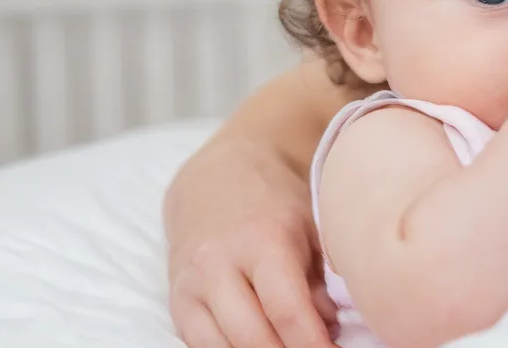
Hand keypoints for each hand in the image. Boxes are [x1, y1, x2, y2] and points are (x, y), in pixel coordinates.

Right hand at [165, 138, 337, 347]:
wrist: (218, 176)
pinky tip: (262, 344)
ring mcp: (191, 285)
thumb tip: (330, 331)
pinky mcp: (176, 302)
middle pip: (253, 338)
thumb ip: (322, 281)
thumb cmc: (277, 204)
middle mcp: (218, 264)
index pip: (287, 311)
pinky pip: (200, 346)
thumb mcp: (311, 229)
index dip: (314, 345)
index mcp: (263, 240)